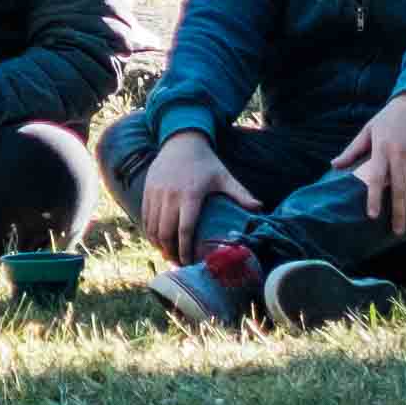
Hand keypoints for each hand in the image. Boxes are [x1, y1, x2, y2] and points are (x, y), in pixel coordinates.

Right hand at [137, 133, 229, 259]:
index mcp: (191, 194)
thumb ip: (240, 194)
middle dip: (170, 252)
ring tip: (167, 255)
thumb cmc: (206, 162)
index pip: (185, 229)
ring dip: (158, 244)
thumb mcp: (224, 177)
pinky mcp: (148, 190)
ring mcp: (156, 193)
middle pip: (166, 232)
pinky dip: (149, 232)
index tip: (188, 262)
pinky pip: (145, 217)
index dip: (185, 249)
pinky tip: (157, 240)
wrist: (181, 141)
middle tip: (178, 264)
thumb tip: (260, 208)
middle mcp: (171, 195)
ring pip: (153, 227)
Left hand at [348, 94, 405, 236]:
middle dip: (401, 212)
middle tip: (399, 231)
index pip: (377, 178)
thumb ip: (352, 150)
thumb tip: (334, 165)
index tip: (373, 216)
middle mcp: (402, 153)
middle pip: (401, 188)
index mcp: (382, 148)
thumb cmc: (389, 117)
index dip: (375, 198)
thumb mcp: (368, 129)